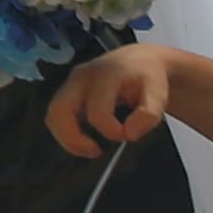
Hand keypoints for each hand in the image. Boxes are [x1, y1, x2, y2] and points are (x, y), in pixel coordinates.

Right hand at [45, 46, 173, 158]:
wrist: (142, 60)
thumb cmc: (148, 76)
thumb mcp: (158, 93)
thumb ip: (149, 114)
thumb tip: (130, 133)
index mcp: (105, 75)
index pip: (97, 111)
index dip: (111, 130)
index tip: (127, 136)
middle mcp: (82, 77)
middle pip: (60, 110)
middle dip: (72, 138)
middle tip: (95, 152)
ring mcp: (71, 83)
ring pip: (54, 115)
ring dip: (67, 138)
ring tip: (90, 150)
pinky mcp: (68, 91)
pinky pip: (57, 115)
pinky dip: (67, 132)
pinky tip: (85, 141)